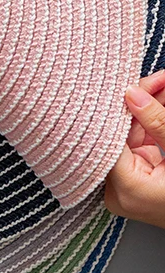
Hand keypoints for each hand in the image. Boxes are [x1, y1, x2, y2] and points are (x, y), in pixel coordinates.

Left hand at [104, 71, 164, 228]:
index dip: (125, 105)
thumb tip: (133, 93)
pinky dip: (148, 129)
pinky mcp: (136, 183)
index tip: (137, 82)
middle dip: (140, 104)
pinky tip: (158, 106)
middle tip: (158, 80)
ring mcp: (127, 189)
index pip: (111, 135)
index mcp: (126, 188)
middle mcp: (119, 192)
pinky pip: (137, 148)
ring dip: (146, 113)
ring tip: (161, 85)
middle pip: (120, 134)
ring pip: (129, 138)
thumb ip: (157, 123)